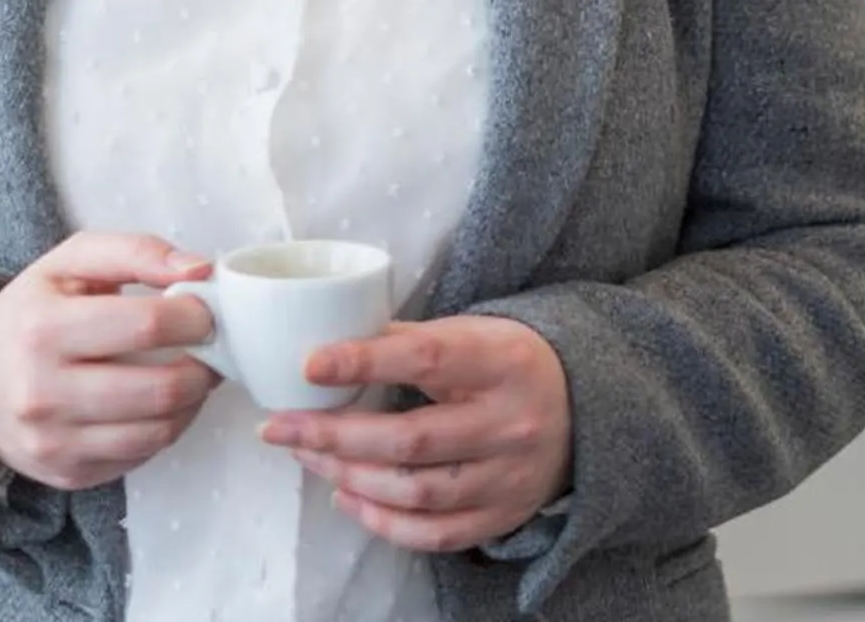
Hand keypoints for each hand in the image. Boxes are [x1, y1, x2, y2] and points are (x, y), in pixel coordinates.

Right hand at [0, 232, 219, 491]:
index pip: (145, 325)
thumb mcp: (69, 262)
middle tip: (212, 349)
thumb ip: (136, 252)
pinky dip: (167, 428)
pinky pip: (143, 455)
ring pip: (160, 430)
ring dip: (193, 402)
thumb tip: (200, 268)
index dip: (194, 317)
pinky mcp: (69, 474)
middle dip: (205, 367)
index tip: (206, 311)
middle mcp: (44, 392)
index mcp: (43, 328)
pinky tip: (162, 403)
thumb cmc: (32, 313)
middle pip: (160, 388)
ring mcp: (55, 442)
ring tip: (194, 375)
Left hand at [264, 316, 572, 553]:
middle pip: (411, 439)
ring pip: (417, 492)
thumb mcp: (473, 331)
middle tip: (279, 428)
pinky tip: (347, 497)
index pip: (427, 360)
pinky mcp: (503, 516)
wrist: (585, 408)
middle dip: (334, 436)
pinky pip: (435, 533)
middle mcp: (509, 423)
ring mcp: (509, 477)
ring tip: (307, 458)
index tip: (309, 365)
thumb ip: (408, 340)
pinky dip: (383, 522)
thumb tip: (330, 346)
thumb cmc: (508, 361)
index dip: (365, 362)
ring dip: (349, 478)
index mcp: (500, 361)